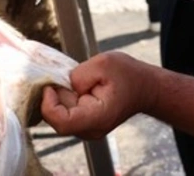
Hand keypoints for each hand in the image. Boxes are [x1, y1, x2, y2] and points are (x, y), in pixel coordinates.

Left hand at [40, 53, 156, 139]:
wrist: (144, 87)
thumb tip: (62, 85)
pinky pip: (65, 114)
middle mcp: (91, 130)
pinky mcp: (85, 124)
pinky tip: (77, 88)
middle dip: (54, 97)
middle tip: (62, 77)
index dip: (49, 104)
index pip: (62, 122)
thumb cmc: (128, 75)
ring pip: (59, 117)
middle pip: (57, 120)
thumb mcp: (103, 64)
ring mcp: (87, 129)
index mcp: (98, 118)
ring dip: (60, 98)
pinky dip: (65, 99)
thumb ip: (79, 75)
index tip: (50, 86)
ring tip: (76, 82)